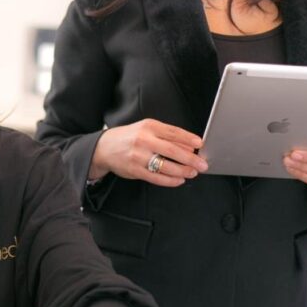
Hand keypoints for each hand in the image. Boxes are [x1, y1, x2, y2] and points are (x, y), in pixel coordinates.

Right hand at [89, 119, 207, 185]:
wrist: (104, 147)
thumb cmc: (130, 137)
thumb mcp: (146, 129)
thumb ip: (166, 135)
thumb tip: (189, 147)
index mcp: (149, 126)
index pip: (173, 132)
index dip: (189, 139)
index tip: (200, 144)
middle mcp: (144, 140)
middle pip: (172, 150)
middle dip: (190, 159)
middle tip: (202, 164)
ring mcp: (139, 156)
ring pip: (166, 166)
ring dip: (182, 171)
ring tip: (192, 173)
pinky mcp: (135, 170)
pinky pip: (156, 177)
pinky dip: (170, 180)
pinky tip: (179, 180)